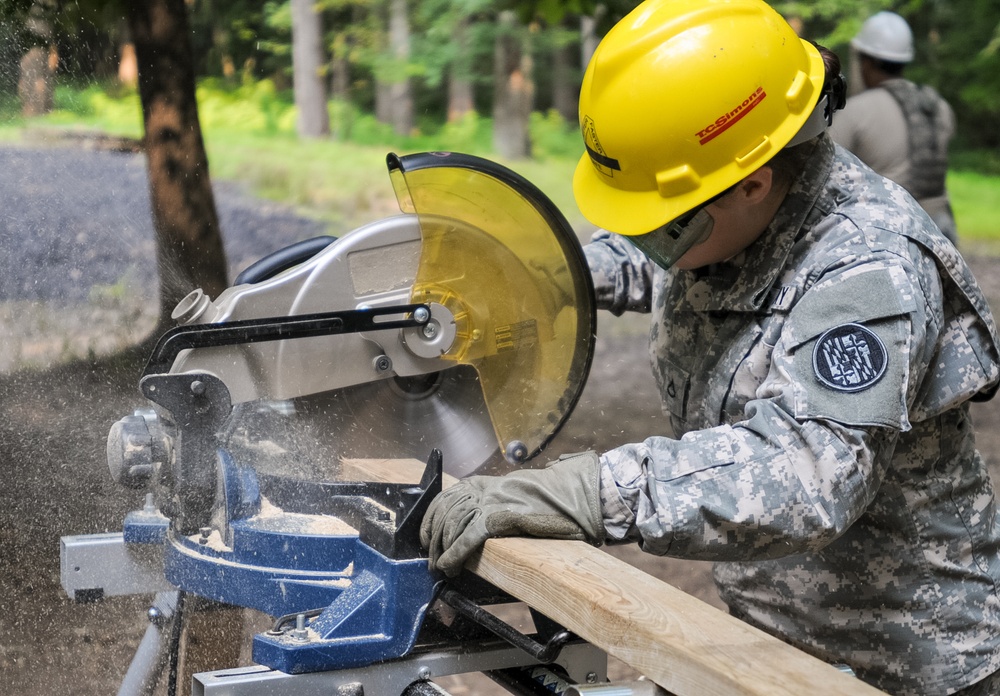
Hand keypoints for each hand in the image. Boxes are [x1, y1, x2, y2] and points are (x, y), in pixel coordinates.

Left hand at [419, 452, 603, 575]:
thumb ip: (489, 503)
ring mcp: (490, 503)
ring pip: (451, 526)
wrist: (572, 496)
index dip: (429, 520)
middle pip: (444, 514)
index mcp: (483, 484)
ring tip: (440, 566)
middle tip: (431, 558)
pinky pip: (467, 538)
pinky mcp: (499, 518)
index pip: (444, 498)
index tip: (426, 537)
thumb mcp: (511, 495)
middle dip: (433, 539)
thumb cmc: (546, 501)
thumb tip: (468, 523)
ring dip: (441, 550)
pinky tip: (449, 566)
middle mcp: (482, 491)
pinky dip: (454, 553)